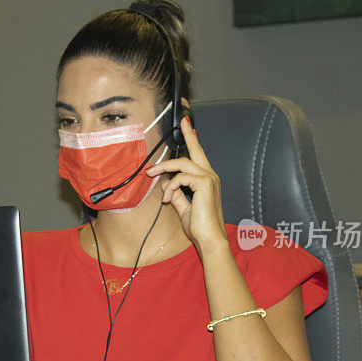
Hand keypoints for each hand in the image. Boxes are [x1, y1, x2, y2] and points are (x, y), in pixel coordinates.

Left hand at [145, 116, 226, 248]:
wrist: (209, 239)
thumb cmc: (200, 227)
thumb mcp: (184, 208)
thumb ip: (177, 194)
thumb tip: (166, 185)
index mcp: (207, 180)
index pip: (199, 155)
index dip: (193, 139)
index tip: (187, 124)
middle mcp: (210, 176)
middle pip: (194, 151)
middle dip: (187, 135)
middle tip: (181, 122)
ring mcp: (209, 179)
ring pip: (182, 164)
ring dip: (163, 168)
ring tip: (151, 175)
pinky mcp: (204, 184)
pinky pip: (180, 178)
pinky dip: (170, 187)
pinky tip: (167, 199)